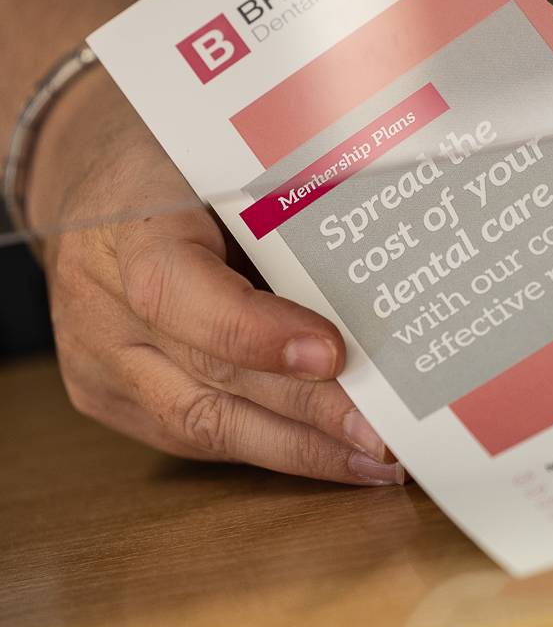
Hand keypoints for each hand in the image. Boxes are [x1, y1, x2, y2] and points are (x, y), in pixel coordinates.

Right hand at [28, 75, 403, 484]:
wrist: (92, 185)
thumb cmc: (180, 167)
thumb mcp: (225, 165)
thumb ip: (283, 214)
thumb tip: (386, 271)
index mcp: (128, 229)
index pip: (180, 292)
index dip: (257, 332)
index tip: (333, 353)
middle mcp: (101, 306)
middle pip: (208, 376)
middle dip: (308, 413)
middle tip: (385, 434)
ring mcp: (99, 362)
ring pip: (203, 424)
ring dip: (300, 450)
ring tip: (376, 461)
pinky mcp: (108, 398)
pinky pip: (196, 436)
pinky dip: (272, 448)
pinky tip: (335, 457)